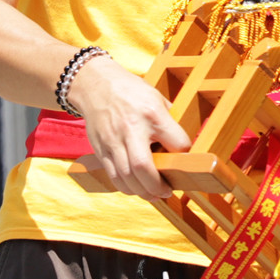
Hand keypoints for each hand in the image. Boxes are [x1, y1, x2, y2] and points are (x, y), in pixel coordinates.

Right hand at [68, 55, 190, 198]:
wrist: (95, 84)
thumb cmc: (130, 91)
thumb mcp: (156, 98)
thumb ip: (169, 121)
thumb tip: (183, 144)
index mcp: (152, 114)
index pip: (176, 144)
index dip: (183, 155)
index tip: (184, 160)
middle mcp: (131, 128)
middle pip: (143, 167)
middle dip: (158, 186)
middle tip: (167, 191)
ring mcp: (113, 140)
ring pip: (127, 176)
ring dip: (143, 192)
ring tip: (154, 194)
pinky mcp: (101, 149)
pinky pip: (113, 175)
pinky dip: (126, 187)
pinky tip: (136, 188)